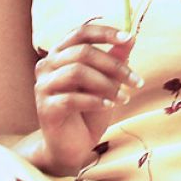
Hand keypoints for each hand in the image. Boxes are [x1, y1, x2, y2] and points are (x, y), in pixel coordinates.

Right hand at [33, 23, 139, 174]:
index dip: (105, 33)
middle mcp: (47, 66)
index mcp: (60, 54)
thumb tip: (131, 38)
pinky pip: (71, 98)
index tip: (130, 39)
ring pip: (77, 72)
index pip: (81, 33)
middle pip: (82, 53)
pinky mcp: (45, 108)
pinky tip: (110, 106)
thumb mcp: (107, 84)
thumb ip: (114, 61)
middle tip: (137, 81)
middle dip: (114, 65)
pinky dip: (94, 101)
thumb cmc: (88, 113)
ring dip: (107, 84)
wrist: (72, 147)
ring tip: (124, 98)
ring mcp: (43, 87)